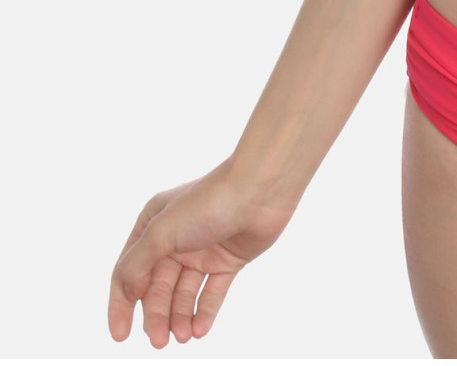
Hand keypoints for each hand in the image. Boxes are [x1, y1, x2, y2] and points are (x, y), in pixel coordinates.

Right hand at [107, 157, 297, 346]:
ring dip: (180, 317)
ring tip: (182, 336)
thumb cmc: (208, 202)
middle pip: (157, 287)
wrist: (260, 190)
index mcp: (153, 225)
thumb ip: (137, 264)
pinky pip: (212, 293)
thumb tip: (127, 293)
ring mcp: (202, 250)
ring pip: (184, 294)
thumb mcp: (161, 232)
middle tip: (160, 341)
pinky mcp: (227, 260)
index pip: (128, 271)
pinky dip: (204, 312)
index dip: (122, 304)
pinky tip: (199, 330)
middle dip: (157, 315)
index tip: (120, 335)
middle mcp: (175, 238)